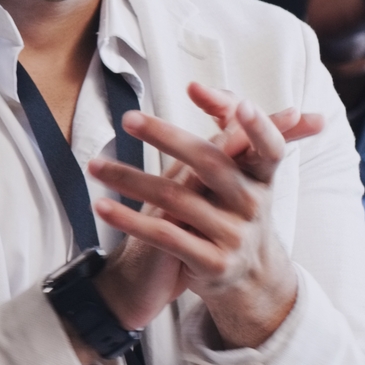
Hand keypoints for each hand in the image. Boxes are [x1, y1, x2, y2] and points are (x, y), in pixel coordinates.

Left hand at [88, 82, 315, 349]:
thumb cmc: (233, 210)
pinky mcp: (213, 262)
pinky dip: (130, 220)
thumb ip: (223, 130)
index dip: (259, 127)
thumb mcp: (238, 175)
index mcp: (261, 178)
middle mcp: (253, 204)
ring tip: (94, 166)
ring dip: (130, 179)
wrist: (247, 278)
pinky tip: (101, 206)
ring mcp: (235, 235)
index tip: (240, 105)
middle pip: (210, 163)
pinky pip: (165, 237)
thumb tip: (197, 86)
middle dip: (167, 137)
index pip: (269, 147)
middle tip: (128, 118)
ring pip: (177, 200)